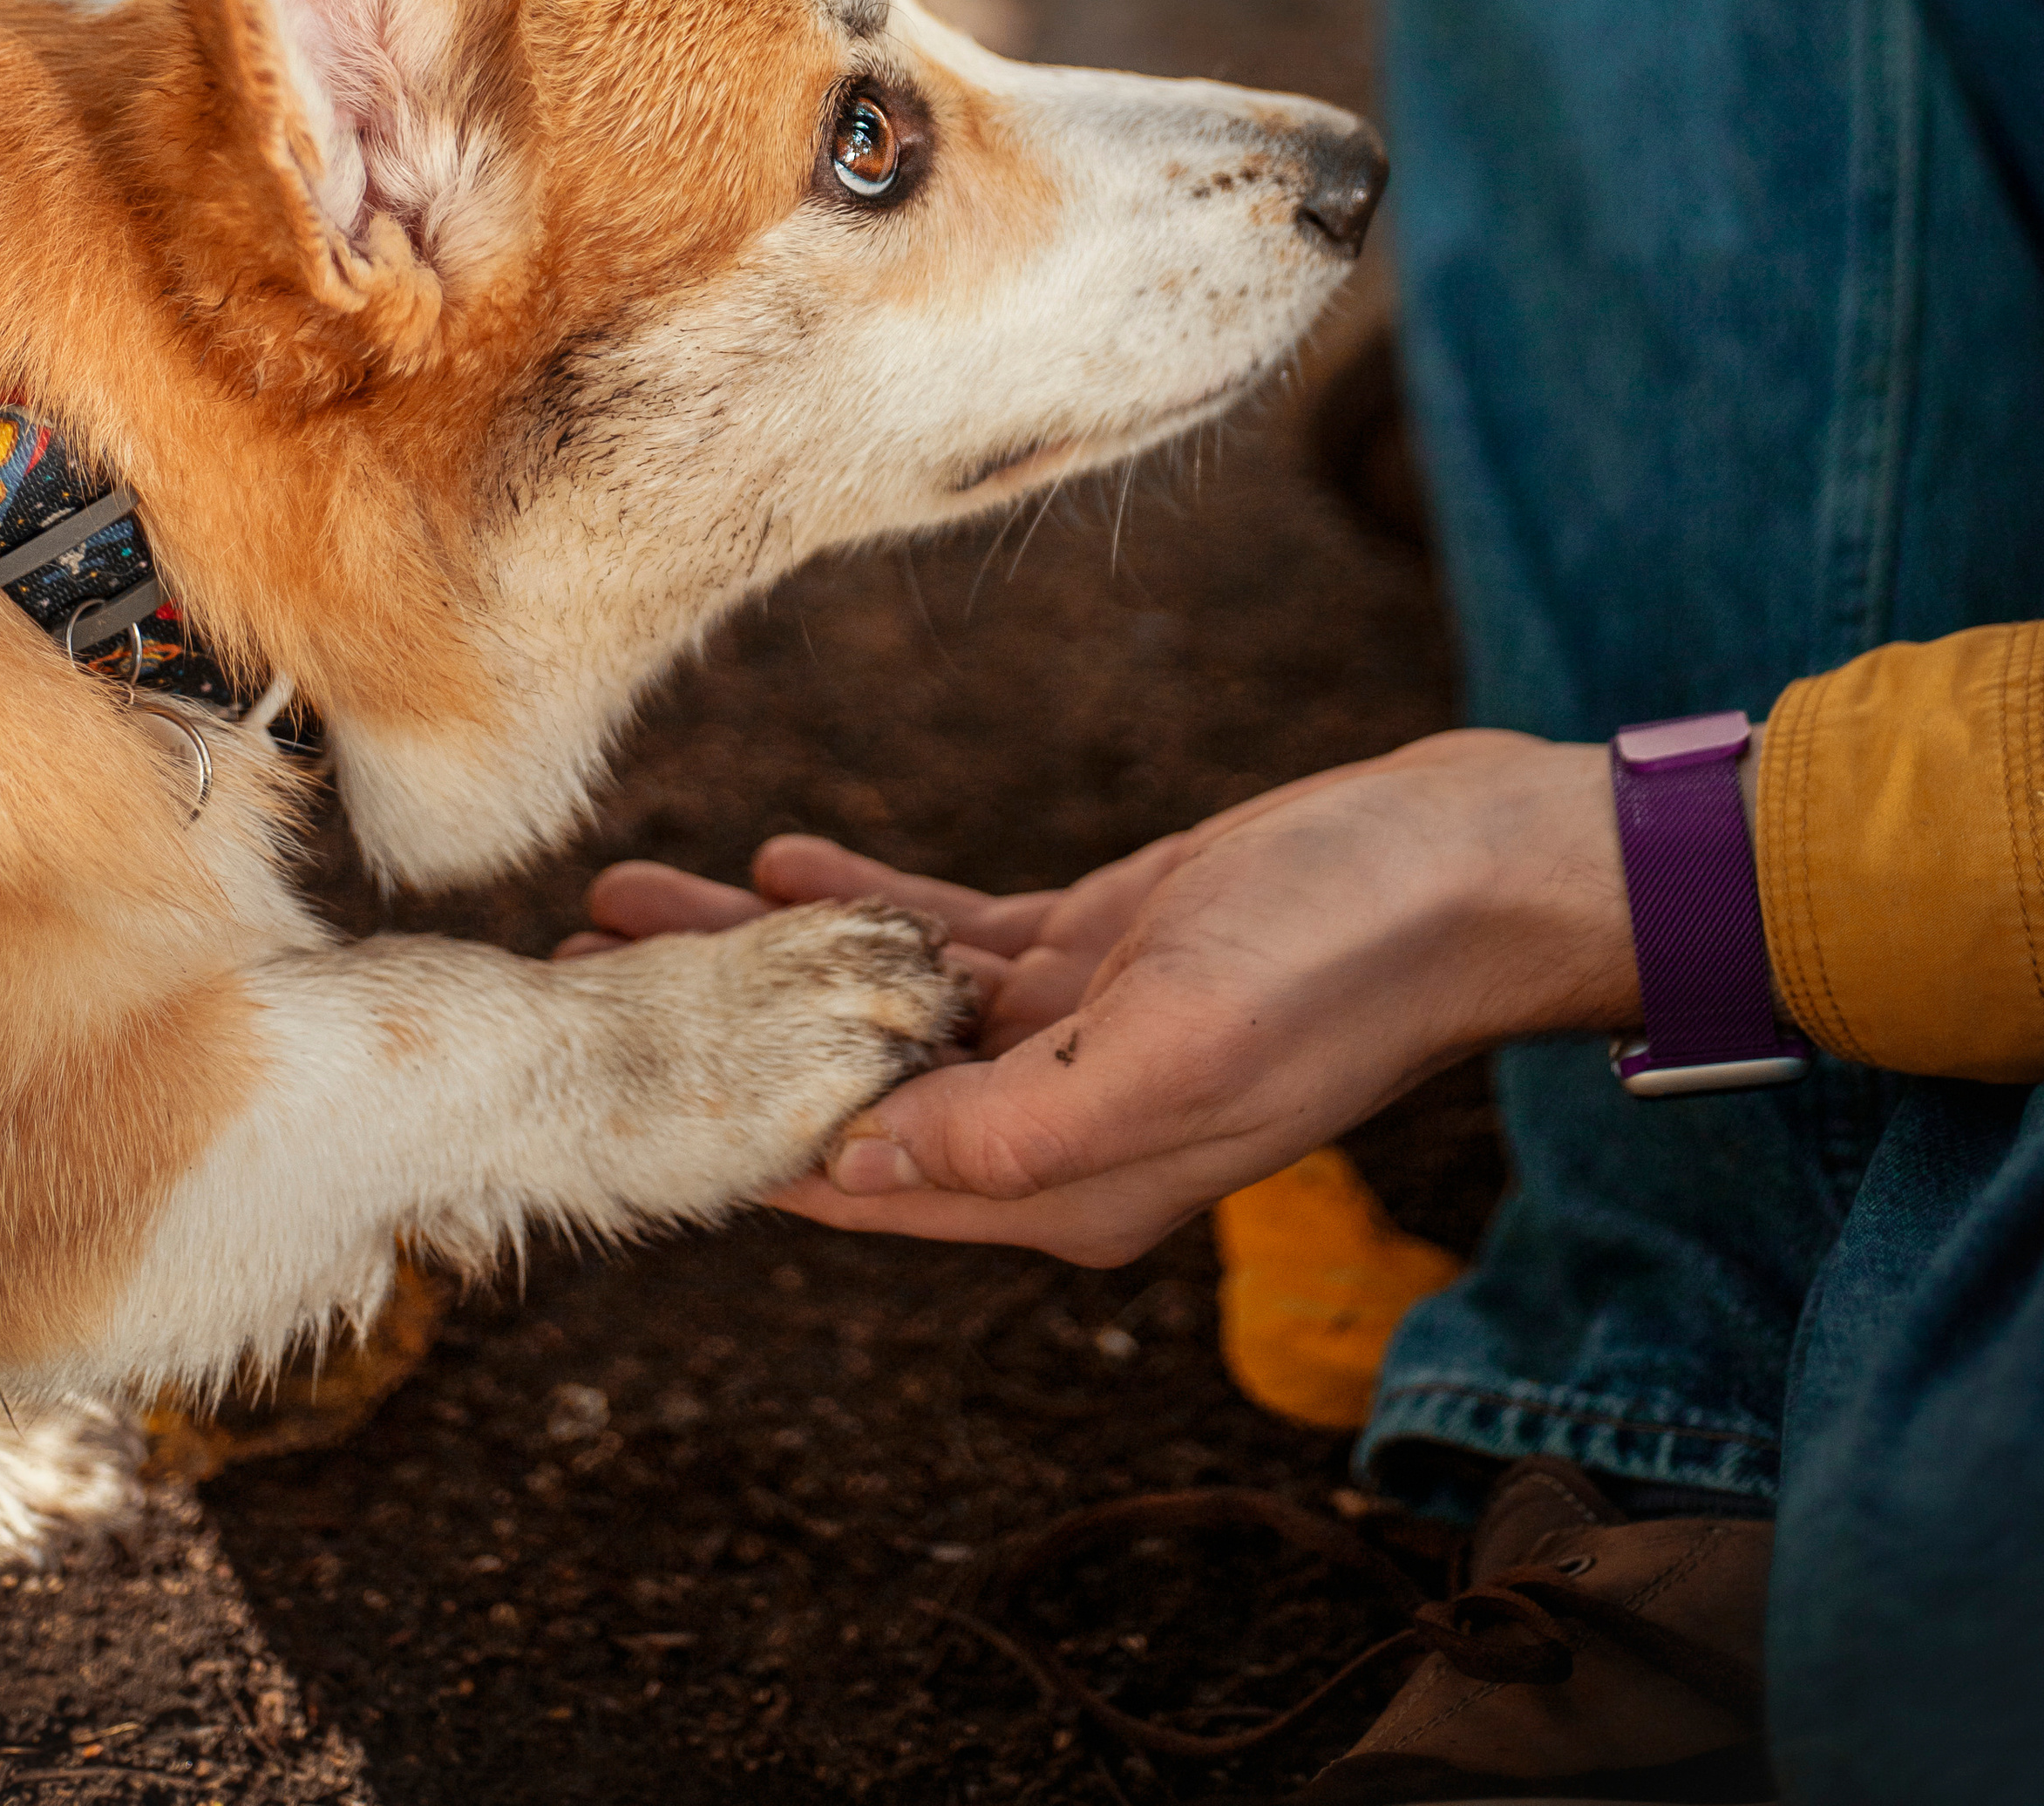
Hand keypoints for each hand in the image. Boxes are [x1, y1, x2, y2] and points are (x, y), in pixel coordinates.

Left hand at [571, 730, 1639, 1265]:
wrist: (1467, 863)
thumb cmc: (1343, 956)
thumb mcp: (1178, 1041)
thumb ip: (1017, 1120)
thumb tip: (856, 1166)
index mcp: (1067, 1184)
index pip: (854, 1181)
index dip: (723, 1138)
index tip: (602, 1092)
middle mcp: (1053, 1124)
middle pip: (838, 1087)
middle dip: (709, 1032)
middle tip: (576, 975)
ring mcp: (1071, 1030)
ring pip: (873, 1002)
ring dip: (758, 952)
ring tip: (634, 900)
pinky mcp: (1094, 946)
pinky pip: (941, 935)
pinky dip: (858, 900)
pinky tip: (777, 858)